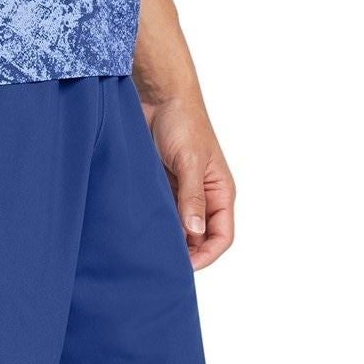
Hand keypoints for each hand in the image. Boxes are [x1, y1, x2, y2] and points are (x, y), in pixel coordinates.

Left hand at [144, 97, 235, 271]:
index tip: (185, 266)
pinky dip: (155, 227)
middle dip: (186, 254)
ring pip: (180, 231)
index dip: (207, 255)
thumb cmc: (183, 122)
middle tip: (162, 264)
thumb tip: (194, 232)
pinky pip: (162, 216)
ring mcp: (182, 195)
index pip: (222, 236)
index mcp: (220, 192)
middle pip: (200, 239)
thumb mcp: (189, 162)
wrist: (158, 97)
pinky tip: (141, 234)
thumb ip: (192, 198)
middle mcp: (204, 198)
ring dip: (168, 241)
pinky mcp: (162, 190)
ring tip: (150, 252)